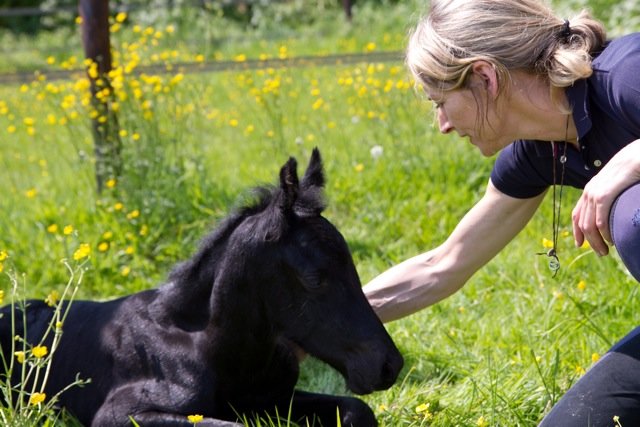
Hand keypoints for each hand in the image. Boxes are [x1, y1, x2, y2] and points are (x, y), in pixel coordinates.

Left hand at [572, 139, 639, 255]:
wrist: (637, 155)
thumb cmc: (632, 169)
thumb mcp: (617, 184)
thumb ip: (612, 196)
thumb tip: (614, 209)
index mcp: (590, 190)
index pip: (577, 214)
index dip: (577, 231)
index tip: (580, 244)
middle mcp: (588, 192)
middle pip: (582, 224)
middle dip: (590, 241)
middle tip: (601, 253)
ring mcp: (594, 193)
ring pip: (589, 226)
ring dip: (597, 241)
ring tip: (606, 251)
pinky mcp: (604, 195)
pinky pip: (600, 221)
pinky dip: (605, 234)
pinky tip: (612, 240)